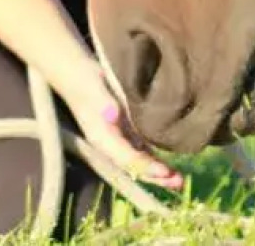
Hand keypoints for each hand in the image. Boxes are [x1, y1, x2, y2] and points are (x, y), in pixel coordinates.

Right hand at [61, 66, 181, 190]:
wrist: (75, 72)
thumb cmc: (84, 80)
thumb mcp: (94, 90)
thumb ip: (105, 104)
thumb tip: (112, 116)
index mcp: (102, 138)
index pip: (126, 158)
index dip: (146, 167)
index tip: (165, 172)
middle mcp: (111, 143)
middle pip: (135, 166)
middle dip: (156, 176)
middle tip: (179, 183)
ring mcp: (119, 138)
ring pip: (140, 159)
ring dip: (158, 171)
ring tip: (179, 179)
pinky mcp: (125, 129)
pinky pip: (141, 148)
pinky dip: (155, 157)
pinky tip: (169, 163)